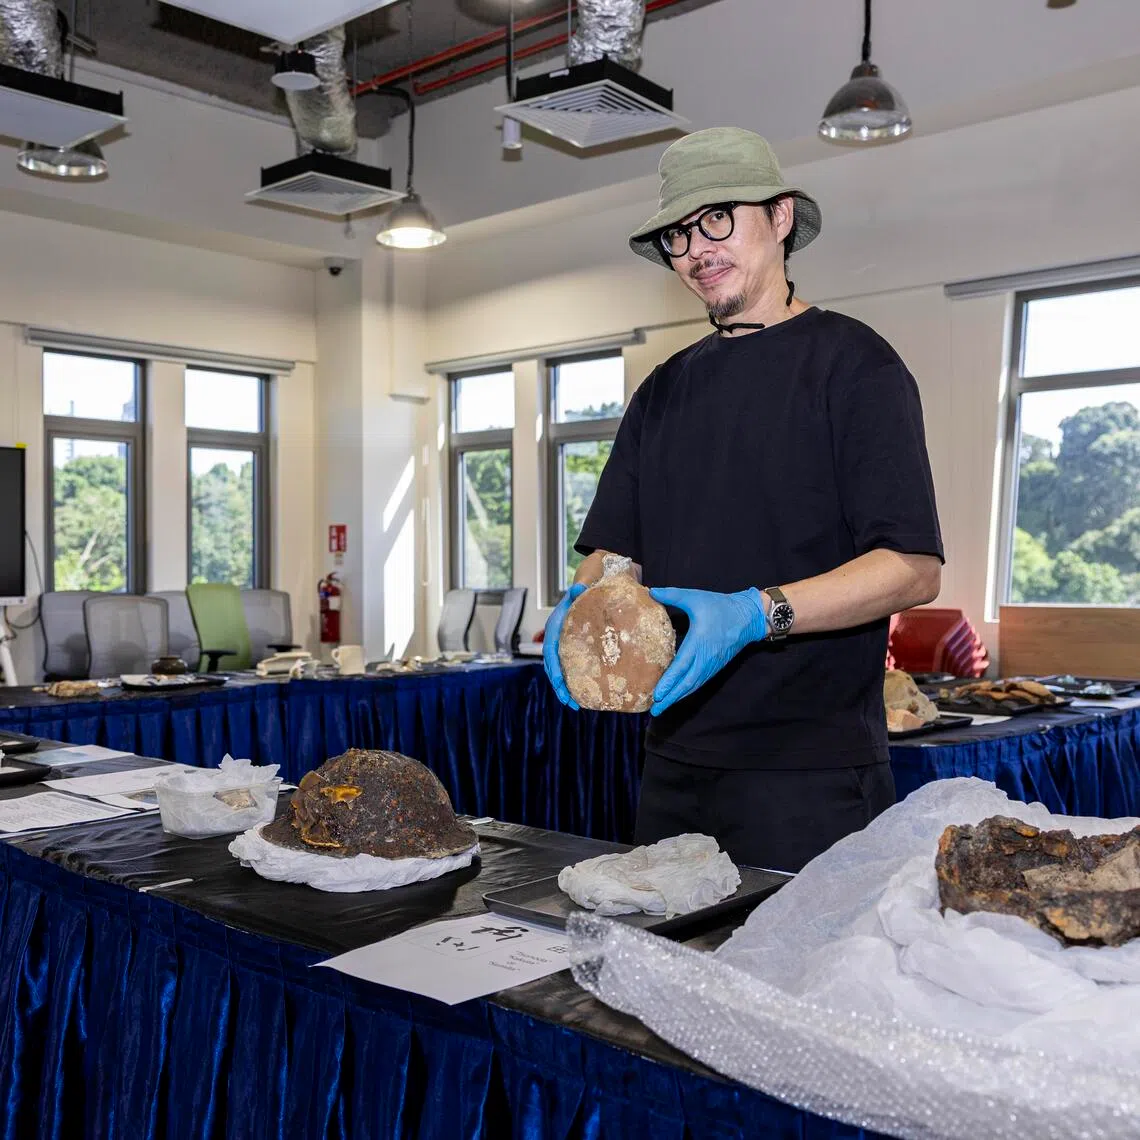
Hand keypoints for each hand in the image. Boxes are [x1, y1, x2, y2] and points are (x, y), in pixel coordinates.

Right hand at [543, 583, 585, 708]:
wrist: (581, 595)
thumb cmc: (580, 596)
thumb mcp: (579, 592)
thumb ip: (578, 591)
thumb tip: (580, 587)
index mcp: (554, 629)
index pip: (551, 653)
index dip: (555, 670)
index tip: (561, 685)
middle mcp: (553, 640)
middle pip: (552, 668)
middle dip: (559, 686)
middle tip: (569, 702)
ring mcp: (559, 648)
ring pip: (557, 673)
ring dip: (564, 690)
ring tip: (575, 705)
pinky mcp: (567, 653)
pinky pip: (566, 672)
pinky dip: (571, 685)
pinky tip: (580, 697)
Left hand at [648, 587, 767, 715]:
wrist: (748, 616)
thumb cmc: (720, 606)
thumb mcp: (695, 597)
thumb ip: (672, 595)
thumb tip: (651, 591)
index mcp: (699, 642)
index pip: (681, 667)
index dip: (669, 682)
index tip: (657, 694)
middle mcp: (705, 658)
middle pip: (686, 683)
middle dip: (670, 698)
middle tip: (655, 710)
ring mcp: (712, 664)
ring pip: (693, 685)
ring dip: (678, 697)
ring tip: (663, 707)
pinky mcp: (716, 666)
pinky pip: (700, 682)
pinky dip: (688, 691)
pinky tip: (679, 695)